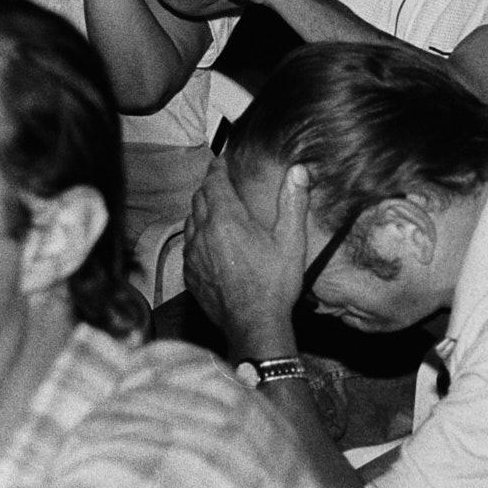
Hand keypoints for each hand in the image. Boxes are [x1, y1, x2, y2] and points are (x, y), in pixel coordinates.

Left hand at [185, 158, 309, 356]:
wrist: (253, 326)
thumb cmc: (274, 285)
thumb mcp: (291, 242)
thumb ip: (293, 202)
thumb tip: (298, 171)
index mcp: (226, 219)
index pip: (214, 180)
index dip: (218, 167)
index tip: (223, 161)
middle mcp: (203, 232)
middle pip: (199, 197)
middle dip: (210, 186)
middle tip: (223, 182)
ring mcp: (193, 254)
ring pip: (190, 220)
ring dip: (202, 210)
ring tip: (217, 210)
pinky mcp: (190, 273)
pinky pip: (188, 245)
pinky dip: (197, 236)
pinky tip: (210, 242)